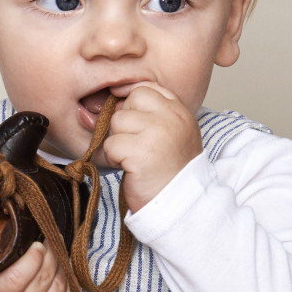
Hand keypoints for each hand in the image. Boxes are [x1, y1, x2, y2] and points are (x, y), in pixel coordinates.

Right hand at [0, 224, 72, 291]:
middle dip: (51, 255)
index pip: (19, 277)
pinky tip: (62, 270)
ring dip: (61, 266)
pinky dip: (69, 282)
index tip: (36, 242)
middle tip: (50, 238)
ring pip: (60, 288)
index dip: (33, 257)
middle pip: (44, 279)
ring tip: (55, 251)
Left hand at [102, 83, 201, 211]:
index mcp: (179, 112)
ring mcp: (156, 133)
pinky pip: (110, 144)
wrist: (181, 204)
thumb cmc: (171, 172)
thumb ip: (155, 113)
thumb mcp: (174, 134)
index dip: (132, 102)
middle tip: (135, 146)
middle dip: (124, 125)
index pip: (147, 88)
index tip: (131, 122)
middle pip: (128, 103)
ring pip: (116, 122)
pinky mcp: (140, 152)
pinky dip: (114, 158)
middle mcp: (170, 118)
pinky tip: (129, 168)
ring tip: (133, 158)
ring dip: (118, 142)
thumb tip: (119, 97)